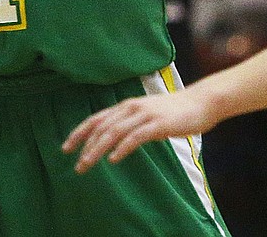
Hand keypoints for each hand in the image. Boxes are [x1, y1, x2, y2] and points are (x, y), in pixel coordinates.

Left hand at [62, 87, 216, 172]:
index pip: (96, 119)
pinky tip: (113, 159)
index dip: (79, 132)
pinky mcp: (158, 124)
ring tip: (87, 163)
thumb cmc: (174, 112)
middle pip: (102, 127)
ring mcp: (145, 115)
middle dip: (86, 146)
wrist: (201, 103)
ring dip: (98, 149)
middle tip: (76, 165)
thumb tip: (113, 140)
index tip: (66, 148)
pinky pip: (136, 136)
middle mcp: (132, 108)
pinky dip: (122, 147)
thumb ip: (130, 124)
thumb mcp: (146, 116)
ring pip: (114, 132)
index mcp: (126, 106)